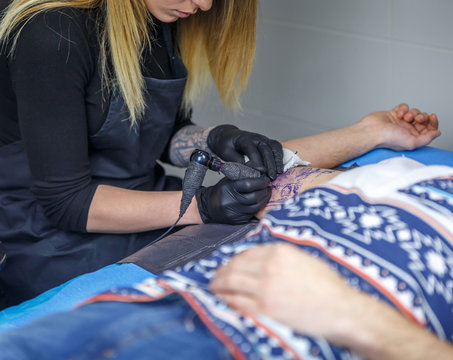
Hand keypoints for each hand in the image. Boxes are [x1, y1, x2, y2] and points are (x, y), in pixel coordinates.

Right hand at [195, 176, 270, 223]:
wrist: (209, 207)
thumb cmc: (221, 191)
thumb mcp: (230, 178)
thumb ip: (246, 172)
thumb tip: (263, 169)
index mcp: (228, 188)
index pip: (249, 184)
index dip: (261, 181)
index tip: (266, 179)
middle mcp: (231, 201)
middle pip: (255, 196)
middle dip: (265, 190)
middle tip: (268, 186)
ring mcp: (235, 212)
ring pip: (256, 206)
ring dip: (265, 199)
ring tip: (266, 193)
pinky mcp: (238, 220)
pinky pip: (253, 213)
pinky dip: (259, 207)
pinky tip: (260, 201)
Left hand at [207, 125, 283, 179]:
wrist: (228, 136)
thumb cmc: (226, 145)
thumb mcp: (226, 152)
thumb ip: (236, 160)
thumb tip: (248, 170)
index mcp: (244, 139)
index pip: (253, 152)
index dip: (256, 165)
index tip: (257, 176)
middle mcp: (256, 137)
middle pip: (266, 150)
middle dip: (270, 165)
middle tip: (271, 178)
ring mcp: (263, 138)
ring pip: (274, 147)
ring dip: (277, 160)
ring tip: (278, 173)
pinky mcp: (266, 141)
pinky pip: (276, 147)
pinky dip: (280, 156)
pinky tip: (280, 167)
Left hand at [210, 243, 358, 338]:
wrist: (341, 310)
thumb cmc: (329, 286)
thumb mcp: (306, 259)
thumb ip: (283, 257)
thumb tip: (263, 259)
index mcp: (281, 252)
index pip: (248, 252)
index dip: (235, 259)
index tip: (231, 264)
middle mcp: (270, 266)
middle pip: (235, 265)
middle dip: (222, 270)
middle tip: (217, 275)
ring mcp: (265, 287)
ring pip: (231, 281)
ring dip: (218, 283)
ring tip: (214, 286)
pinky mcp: (264, 308)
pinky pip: (237, 301)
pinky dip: (226, 298)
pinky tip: (222, 298)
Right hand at [360, 103, 440, 150]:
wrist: (372, 131)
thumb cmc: (387, 139)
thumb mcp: (412, 142)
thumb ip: (427, 139)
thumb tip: (437, 133)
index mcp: (412, 138)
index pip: (428, 129)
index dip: (432, 123)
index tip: (432, 117)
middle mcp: (407, 130)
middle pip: (422, 120)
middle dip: (422, 117)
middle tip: (417, 119)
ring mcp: (400, 122)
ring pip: (414, 112)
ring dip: (412, 112)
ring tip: (405, 117)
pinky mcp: (393, 114)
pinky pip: (404, 107)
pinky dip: (403, 108)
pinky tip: (398, 113)